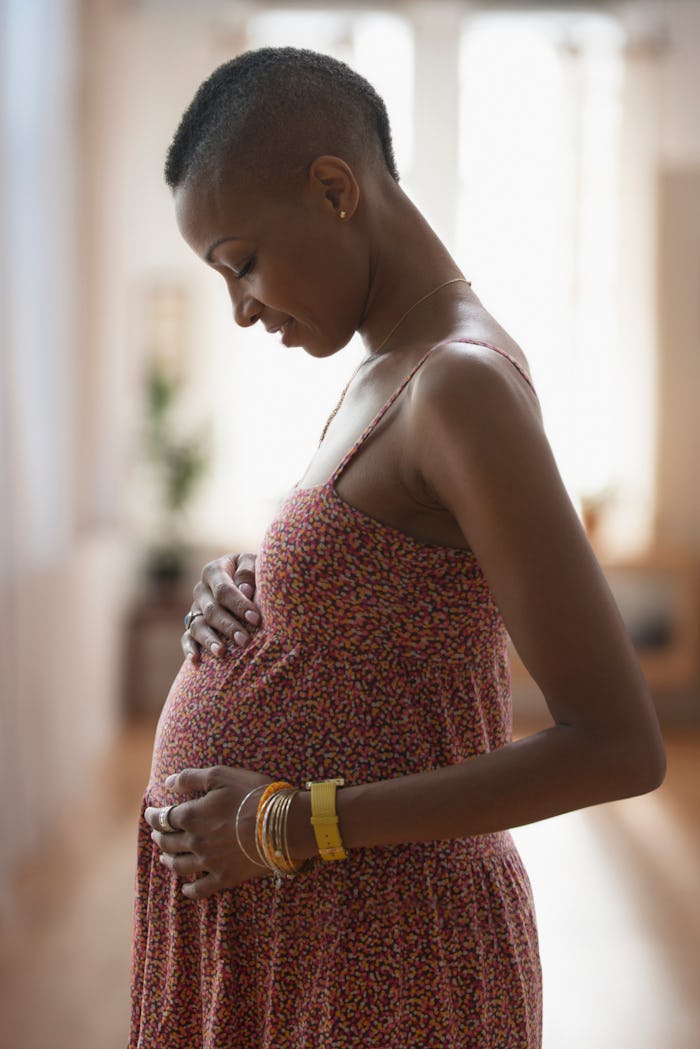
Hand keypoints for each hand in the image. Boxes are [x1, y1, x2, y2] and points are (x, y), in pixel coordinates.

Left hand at [145, 766, 272, 898]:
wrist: (281, 824)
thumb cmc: (252, 794)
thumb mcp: (221, 775)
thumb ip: (190, 778)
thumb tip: (167, 782)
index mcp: (191, 816)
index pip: (164, 818)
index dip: (154, 815)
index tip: (150, 813)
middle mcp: (195, 842)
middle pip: (168, 842)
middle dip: (159, 837)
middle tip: (157, 834)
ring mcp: (209, 862)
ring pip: (179, 866)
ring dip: (169, 861)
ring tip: (164, 857)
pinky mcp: (225, 877)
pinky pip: (201, 889)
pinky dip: (190, 891)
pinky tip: (186, 890)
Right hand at [182, 553, 259, 661]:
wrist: (247, 580)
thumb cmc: (254, 572)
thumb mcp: (254, 564)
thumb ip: (249, 573)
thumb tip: (245, 591)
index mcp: (214, 571)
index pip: (223, 590)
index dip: (239, 605)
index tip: (256, 619)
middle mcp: (201, 589)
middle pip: (211, 610)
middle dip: (228, 626)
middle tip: (245, 641)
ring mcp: (195, 608)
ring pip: (197, 625)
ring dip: (209, 639)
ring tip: (222, 653)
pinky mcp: (193, 623)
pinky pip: (187, 636)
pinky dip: (189, 647)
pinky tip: (195, 659)